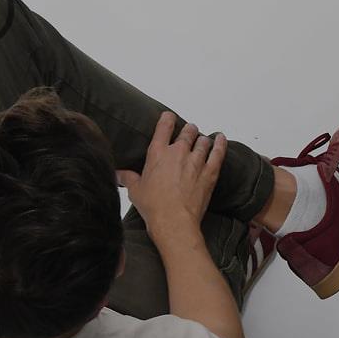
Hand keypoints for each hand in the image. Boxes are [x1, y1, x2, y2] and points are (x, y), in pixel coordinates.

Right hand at [117, 112, 226, 242]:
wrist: (173, 220)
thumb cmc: (154, 206)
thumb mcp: (135, 190)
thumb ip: (128, 178)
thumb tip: (117, 174)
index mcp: (157, 153)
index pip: (164, 126)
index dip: (168, 119)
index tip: (170, 116)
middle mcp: (178, 152)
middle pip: (187, 132)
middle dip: (188, 130)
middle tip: (189, 131)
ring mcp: (196, 161)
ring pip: (203, 141)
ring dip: (202, 139)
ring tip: (202, 140)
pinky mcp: (210, 172)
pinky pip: (218, 153)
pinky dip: (220, 144)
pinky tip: (221, 139)